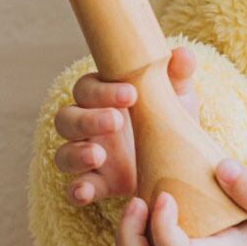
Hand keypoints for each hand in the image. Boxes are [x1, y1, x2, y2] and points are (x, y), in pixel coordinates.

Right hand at [53, 45, 199, 205]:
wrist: (180, 161)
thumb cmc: (170, 118)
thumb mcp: (178, 97)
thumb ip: (178, 75)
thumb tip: (182, 53)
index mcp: (103, 97)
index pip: (87, 88)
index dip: (103, 91)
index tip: (130, 94)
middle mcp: (88, 125)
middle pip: (67, 118)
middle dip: (88, 119)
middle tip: (116, 121)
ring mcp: (88, 156)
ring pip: (64, 153)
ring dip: (77, 153)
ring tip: (99, 156)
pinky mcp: (96, 184)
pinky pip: (74, 188)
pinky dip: (77, 190)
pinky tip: (85, 192)